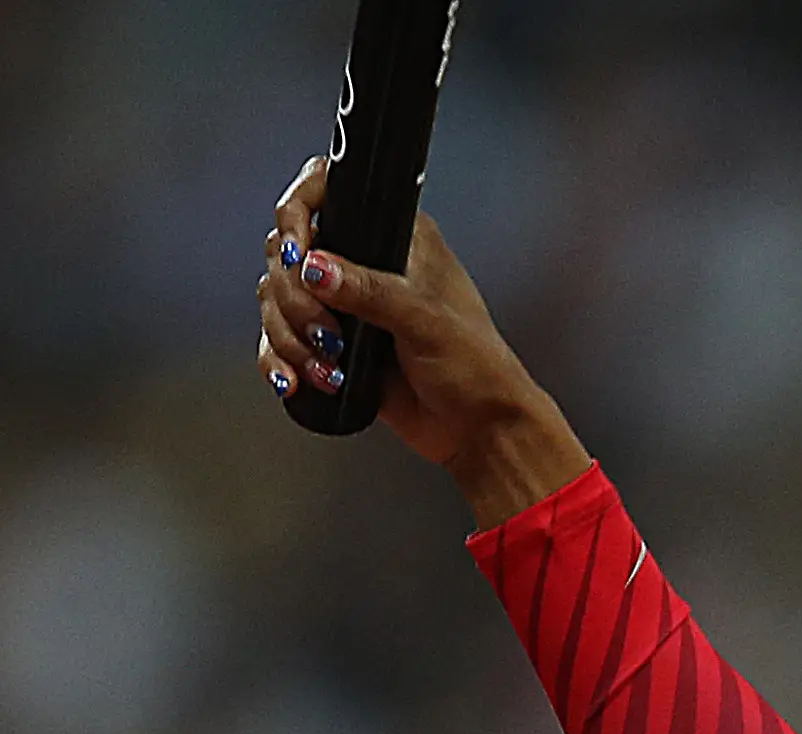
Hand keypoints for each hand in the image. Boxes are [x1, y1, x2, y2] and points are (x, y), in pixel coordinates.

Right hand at [260, 157, 589, 527]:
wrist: (479, 430)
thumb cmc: (476, 368)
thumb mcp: (426, 321)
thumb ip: (370, 292)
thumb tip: (314, 269)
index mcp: (395, 238)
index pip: (324, 192)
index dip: (297, 215)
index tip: (300, 254)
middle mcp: (363, 264)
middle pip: (288, 254)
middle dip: (296, 298)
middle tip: (328, 332)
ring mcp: (343, 305)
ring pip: (278, 299)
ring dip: (289, 335)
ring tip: (329, 367)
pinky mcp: (331, 345)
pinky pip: (280, 341)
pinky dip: (279, 360)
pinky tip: (295, 380)